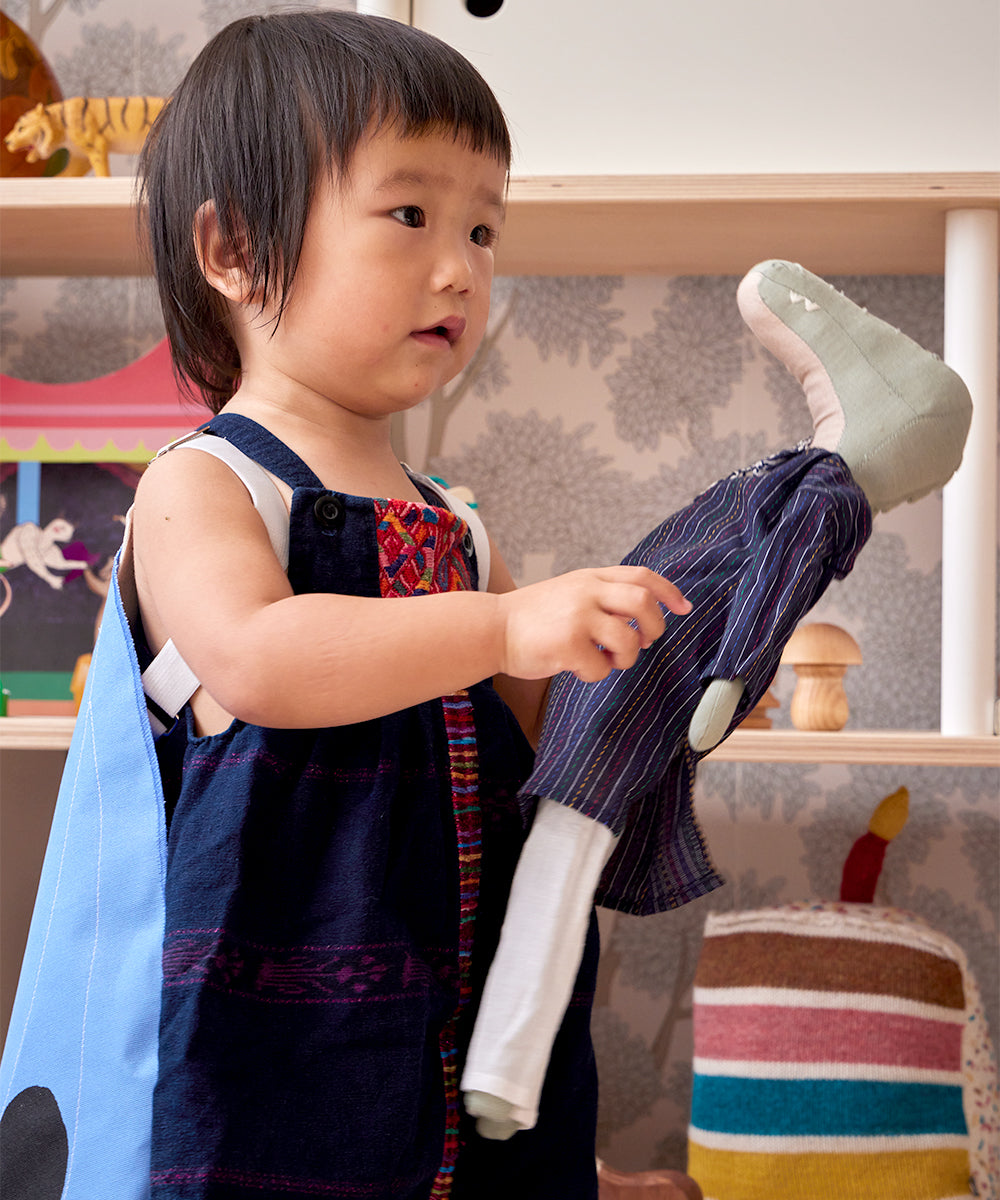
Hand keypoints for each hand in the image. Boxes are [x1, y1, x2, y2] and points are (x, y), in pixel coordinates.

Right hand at [496, 566, 690, 683]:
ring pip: (629, 639)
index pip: (641, 576)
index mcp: (589, 578)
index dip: (668, 591)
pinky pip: (601, 667)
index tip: (683, 608)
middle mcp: (586, 592)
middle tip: (646, 641)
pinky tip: (578, 668)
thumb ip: (600, 596)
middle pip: (643, 602)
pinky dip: (596, 674)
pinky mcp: (567, 644)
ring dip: (627, 657)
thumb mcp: (567, 592)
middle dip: (655, 625)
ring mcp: (577, 617)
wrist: (490, 629)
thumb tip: (642, 618)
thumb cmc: (531, 618)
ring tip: (609, 660)